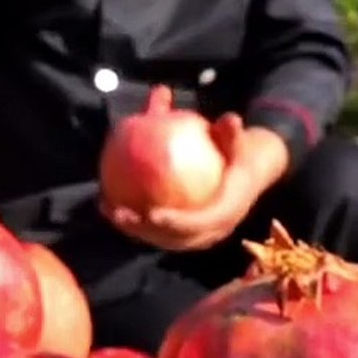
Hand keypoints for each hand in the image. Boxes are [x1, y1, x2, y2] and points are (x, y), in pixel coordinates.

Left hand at [102, 114, 272, 251]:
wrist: (250, 173)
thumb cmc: (240, 153)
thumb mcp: (240, 142)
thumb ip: (232, 133)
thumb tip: (230, 118)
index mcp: (226, 213)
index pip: (199, 224)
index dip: (175, 223)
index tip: (152, 213)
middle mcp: (212, 231)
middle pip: (173, 239)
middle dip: (143, 230)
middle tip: (119, 213)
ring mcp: (198, 235)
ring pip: (160, 238)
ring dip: (131, 227)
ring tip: (106, 208)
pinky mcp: (185, 232)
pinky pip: (156, 228)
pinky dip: (134, 218)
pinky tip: (109, 200)